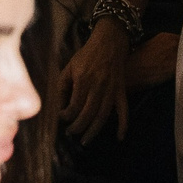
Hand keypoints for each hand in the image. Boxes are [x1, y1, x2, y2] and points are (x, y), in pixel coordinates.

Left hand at [62, 24, 131, 143]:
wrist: (109, 41)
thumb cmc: (86, 55)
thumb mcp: (69, 67)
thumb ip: (62, 87)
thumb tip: (58, 107)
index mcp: (84, 80)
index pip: (74, 106)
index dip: (67, 116)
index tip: (62, 118)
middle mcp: (98, 86)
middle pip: (88, 114)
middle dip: (78, 127)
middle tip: (71, 133)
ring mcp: (112, 90)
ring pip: (103, 116)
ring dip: (94, 131)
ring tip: (85, 141)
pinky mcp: (121, 91)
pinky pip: (124, 110)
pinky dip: (123, 125)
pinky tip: (119, 137)